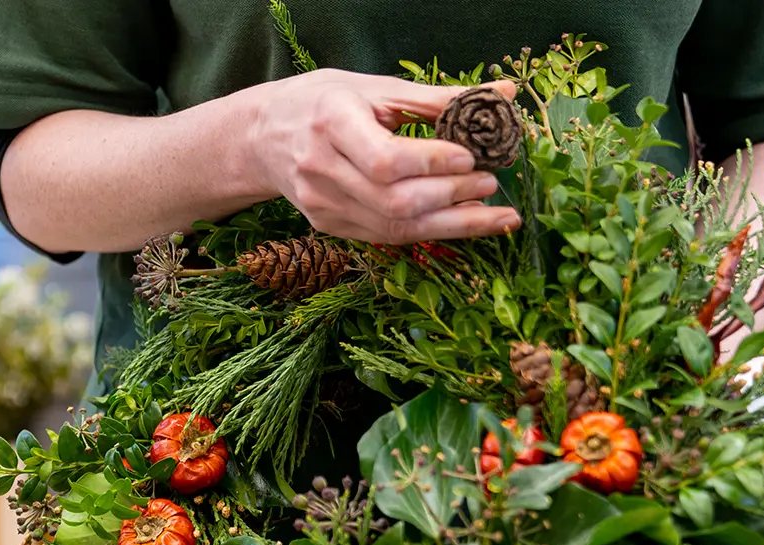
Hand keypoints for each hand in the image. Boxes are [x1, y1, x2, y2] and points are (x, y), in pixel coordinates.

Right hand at [241, 70, 522, 243]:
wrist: (262, 137)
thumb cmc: (323, 103)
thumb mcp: (375, 89)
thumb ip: (437, 98)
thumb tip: (501, 96)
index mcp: (331, 123)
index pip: (386, 160)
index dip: (433, 163)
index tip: (472, 157)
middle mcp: (321, 170)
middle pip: (394, 201)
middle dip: (451, 196)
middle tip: (490, 183)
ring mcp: (322, 204)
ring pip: (395, 227)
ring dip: (452, 224)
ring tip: (495, 214)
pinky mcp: (328, 226)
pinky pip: (386, 235)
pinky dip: (430, 230)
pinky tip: (464, 222)